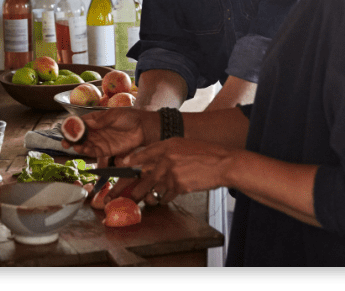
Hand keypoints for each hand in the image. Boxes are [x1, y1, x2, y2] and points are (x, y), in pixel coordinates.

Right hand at [61, 107, 150, 159]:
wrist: (143, 128)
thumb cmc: (129, 117)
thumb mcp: (115, 114)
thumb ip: (102, 120)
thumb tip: (88, 123)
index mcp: (95, 119)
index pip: (80, 122)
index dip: (72, 125)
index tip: (65, 129)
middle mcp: (95, 131)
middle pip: (79, 135)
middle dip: (71, 139)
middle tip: (65, 142)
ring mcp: (99, 141)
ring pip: (84, 144)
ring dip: (77, 146)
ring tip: (75, 146)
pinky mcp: (105, 150)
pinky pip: (93, 152)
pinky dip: (86, 152)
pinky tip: (83, 150)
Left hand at [120, 138, 236, 204]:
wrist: (223, 163)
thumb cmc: (206, 153)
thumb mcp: (184, 145)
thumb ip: (167, 151)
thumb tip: (153, 162)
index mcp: (168, 145)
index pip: (144, 153)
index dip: (131, 159)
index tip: (121, 165)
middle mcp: (167, 158)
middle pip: (144, 176)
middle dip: (133, 188)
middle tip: (125, 195)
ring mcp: (172, 173)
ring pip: (155, 188)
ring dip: (151, 195)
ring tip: (144, 200)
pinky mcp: (179, 186)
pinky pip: (166, 195)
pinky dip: (165, 198)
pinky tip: (167, 197)